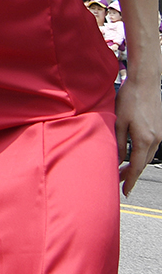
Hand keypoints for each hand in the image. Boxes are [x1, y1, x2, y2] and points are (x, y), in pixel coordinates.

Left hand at [115, 74, 161, 194]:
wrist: (146, 82)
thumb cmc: (129, 99)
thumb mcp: (119, 121)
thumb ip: (118, 142)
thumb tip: (117, 159)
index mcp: (144, 139)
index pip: (137, 167)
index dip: (130, 180)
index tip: (125, 191)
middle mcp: (155, 140)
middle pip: (143, 163)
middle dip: (131, 173)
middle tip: (119, 180)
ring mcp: (160, 134)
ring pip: (148, 155)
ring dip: (136, 163)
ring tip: (123, 168)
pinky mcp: (160, 129)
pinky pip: (151, 146)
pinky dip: (142, 153)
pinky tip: (132, 153)